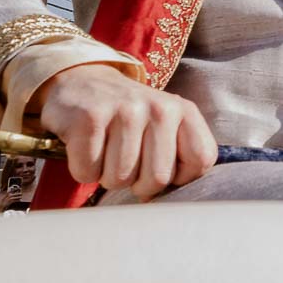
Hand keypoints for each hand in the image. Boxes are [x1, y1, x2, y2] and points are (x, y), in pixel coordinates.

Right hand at [33, 63, 217, 200]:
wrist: (81, 82)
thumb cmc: (127, 117)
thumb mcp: (164, 127)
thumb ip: (178, 159)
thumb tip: (161, 201)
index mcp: (184, 111)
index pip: (201, 160)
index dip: (179, 178)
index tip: (160, 168)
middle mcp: (160, 107)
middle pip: (158, 178)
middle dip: (138, 183)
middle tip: (126, 163)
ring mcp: (125, 110)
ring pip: (120, 179)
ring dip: (107, 176)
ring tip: (106, 151)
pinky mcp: (89, 118)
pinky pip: (88, 172)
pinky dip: (83, 169)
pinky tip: (86, 146)